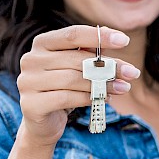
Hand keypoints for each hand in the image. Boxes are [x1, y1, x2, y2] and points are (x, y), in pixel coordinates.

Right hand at [15, 25, 139, 145]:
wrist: (42, 123)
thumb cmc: (62, 89)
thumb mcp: (75, 67)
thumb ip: (88, 51)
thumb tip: (110, 34)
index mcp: (41, 44)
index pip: (72, 34)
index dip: (99, 37)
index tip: (124, 41)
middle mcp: (30, 60)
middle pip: (77, 59)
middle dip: (109, 66)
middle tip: (132, 73)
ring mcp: (27, 82)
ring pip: (73, 79)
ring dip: (103, 84)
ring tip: (123, 87)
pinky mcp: (30, 104)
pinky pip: (66, 98)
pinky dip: (88, 98)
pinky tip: (104, 98)